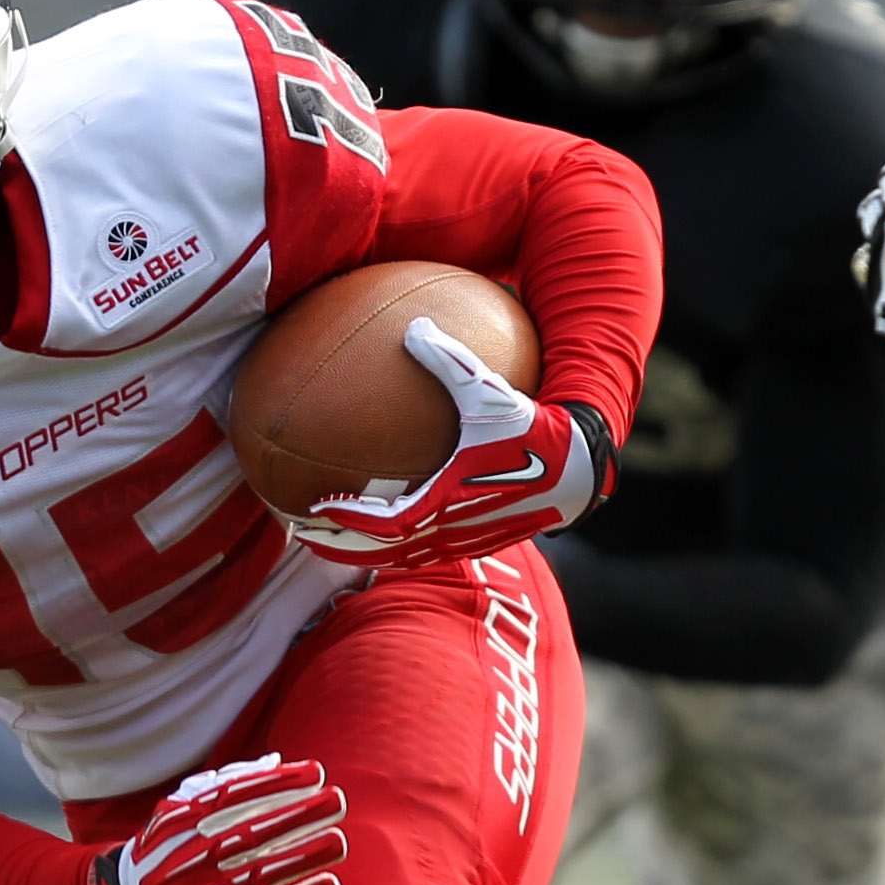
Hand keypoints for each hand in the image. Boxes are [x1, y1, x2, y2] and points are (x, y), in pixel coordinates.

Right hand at [92, 754, 346, 884]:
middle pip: (255, 831)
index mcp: (188, 821)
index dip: (279, 783)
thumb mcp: (181, 806)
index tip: (316, 773)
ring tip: (338, 842)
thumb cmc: (167, 846)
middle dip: (299, 815)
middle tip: (337, 801)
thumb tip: (276, 761)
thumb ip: (226, 783)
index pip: (238, 796)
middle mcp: (198, 854)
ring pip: (262, 872)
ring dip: (304, 857)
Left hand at [289, 321, 610, 567]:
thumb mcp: (491, 392)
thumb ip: (450, 360)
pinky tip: (385, 526)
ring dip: (364, 553)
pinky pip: (426, 551)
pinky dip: (395, 547)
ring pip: (404, 558)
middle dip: (340, 547)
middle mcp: (453, 528)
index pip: (386, 524)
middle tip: (302, 533)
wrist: (581, 469)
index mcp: (449, 499)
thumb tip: (414, 326)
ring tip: (332, 539)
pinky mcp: (479, 538)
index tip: (315, 507)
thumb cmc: (536, 428)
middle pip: (384, 554)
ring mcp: (466, 538)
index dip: (348, 520)